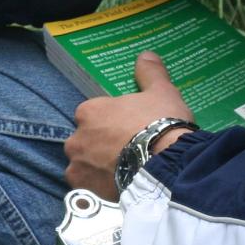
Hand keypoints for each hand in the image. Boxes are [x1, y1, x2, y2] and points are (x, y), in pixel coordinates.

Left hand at [63, 51, 193, 198]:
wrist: (168, 167)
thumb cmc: (162, 126)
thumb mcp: (162, 92)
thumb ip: (150, 73)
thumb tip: (146, 55)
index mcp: (89, 111)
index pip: (93, 116)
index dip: (112, 124)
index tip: (129, 131)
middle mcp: (76, 137)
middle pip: (87, 141)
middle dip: (102, 146)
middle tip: (129, 153)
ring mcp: (78, 165)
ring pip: (85, 164)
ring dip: (99, 167)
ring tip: (126, 172)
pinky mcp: (84, 189)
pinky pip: (88, 187)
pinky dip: (99, 187)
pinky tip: (119, 187)